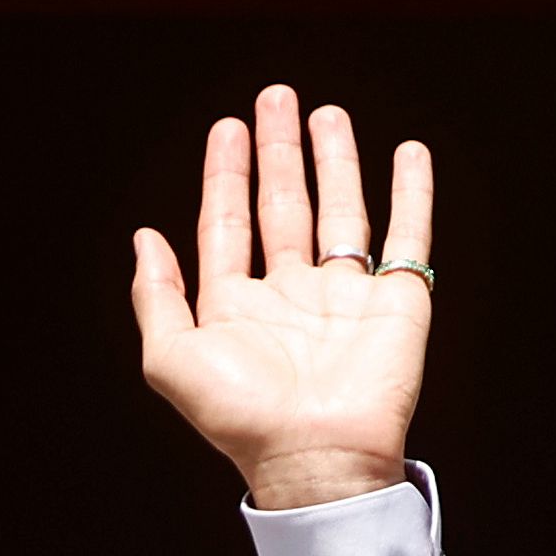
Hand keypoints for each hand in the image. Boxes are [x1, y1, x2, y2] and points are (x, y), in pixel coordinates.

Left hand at [131, 86, 431, 510]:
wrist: (316, 456)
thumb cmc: (243, 419)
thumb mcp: (171, 358)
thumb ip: (155, 296)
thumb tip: (143, 238)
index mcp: (237, 307)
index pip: (227, 224)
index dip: (225, 174)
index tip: (227, 128)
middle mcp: (290, 296)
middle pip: (283, 205)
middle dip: (278, 151)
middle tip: (275, 99)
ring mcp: (344, 296)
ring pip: (340, 211)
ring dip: (333, 161)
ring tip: (325, 114)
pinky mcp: (396, 300)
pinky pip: (407, 236)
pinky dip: (411, 194)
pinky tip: (407, 155)